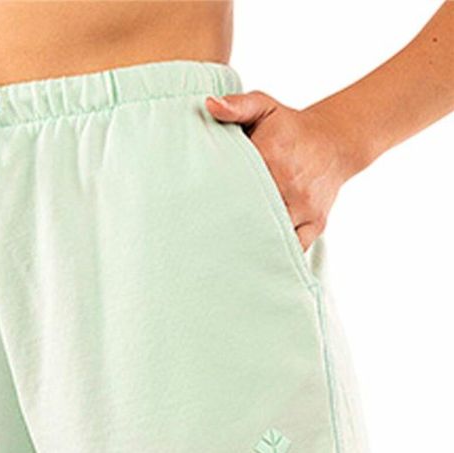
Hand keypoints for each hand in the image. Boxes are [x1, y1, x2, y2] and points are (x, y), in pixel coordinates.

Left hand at [206, 91, 355, 251]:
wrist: (335, 142)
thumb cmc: (290, 128)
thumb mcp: (265, 108)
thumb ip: (237, 106)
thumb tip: (209, 106)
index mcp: (272, 155)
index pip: (236, 182)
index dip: (214, 198)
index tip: (195, 210)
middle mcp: (290, 184)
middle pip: (251, 213)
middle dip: (227, 226)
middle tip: (200, 241)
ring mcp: (304, 207)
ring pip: (270, 234)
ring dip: (247, 245)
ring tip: (220, 258)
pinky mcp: (315, 224)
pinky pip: (292, 248)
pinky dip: (272, 257)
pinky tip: (250, 267)